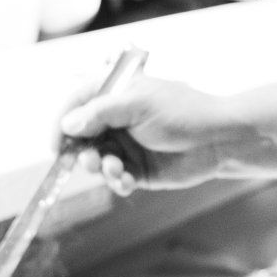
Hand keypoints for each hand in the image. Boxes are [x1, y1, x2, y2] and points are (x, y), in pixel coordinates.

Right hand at [60, 75, 240, 192]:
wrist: (219, 139)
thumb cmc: (183, 112)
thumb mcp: (138, 104)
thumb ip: (99, 113)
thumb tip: (67, 124)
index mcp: (116, 94)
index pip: (77, 104)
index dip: (63, 123)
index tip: (57, 145)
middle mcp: (118, 119)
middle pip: (82, 137)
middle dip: (82, 152)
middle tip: (90, 161)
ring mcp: (128, 144)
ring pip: (98, 160)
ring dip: (101, 168)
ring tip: (116, 170)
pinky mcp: (139, 169)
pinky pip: (117, 179)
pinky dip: (118, 182)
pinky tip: (128, 182)